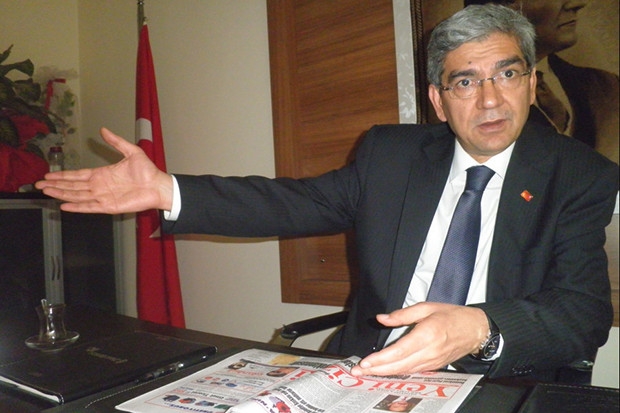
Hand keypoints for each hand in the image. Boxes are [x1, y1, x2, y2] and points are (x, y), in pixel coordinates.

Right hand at [35, 128, 173, 213]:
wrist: (158, 185)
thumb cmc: (147, 171)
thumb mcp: (131, 151)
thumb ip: (116, 142)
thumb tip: (103, 129)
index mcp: (102, 174)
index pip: (77, 175)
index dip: (63, 176)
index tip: (49, 175)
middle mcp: (99, 186)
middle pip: (73, 186)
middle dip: (55, 185)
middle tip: (39, 185)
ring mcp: (103, 197)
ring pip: (77, 196)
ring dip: (61, 194)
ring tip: (46, 192)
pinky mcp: (109, 207)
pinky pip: (90, 207)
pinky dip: (77, 207)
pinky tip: (64, 206)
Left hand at [350, 302, 488, 375]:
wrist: (476, 330)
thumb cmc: (453, 316)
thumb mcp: (427, 307)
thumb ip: (403, 314)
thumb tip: (382, 318)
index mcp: (427, 334)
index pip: (399, 351)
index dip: (381, 359)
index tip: (365, 362)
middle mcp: (429, 351)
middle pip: (399, 366)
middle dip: (376, 370)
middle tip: (358, 372)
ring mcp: (432, 361)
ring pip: (404, 371)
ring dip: (384, 374)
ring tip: (366, 373)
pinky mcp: (434, 366)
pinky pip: (412, 371)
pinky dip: (397, 373)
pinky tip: (385, 372)